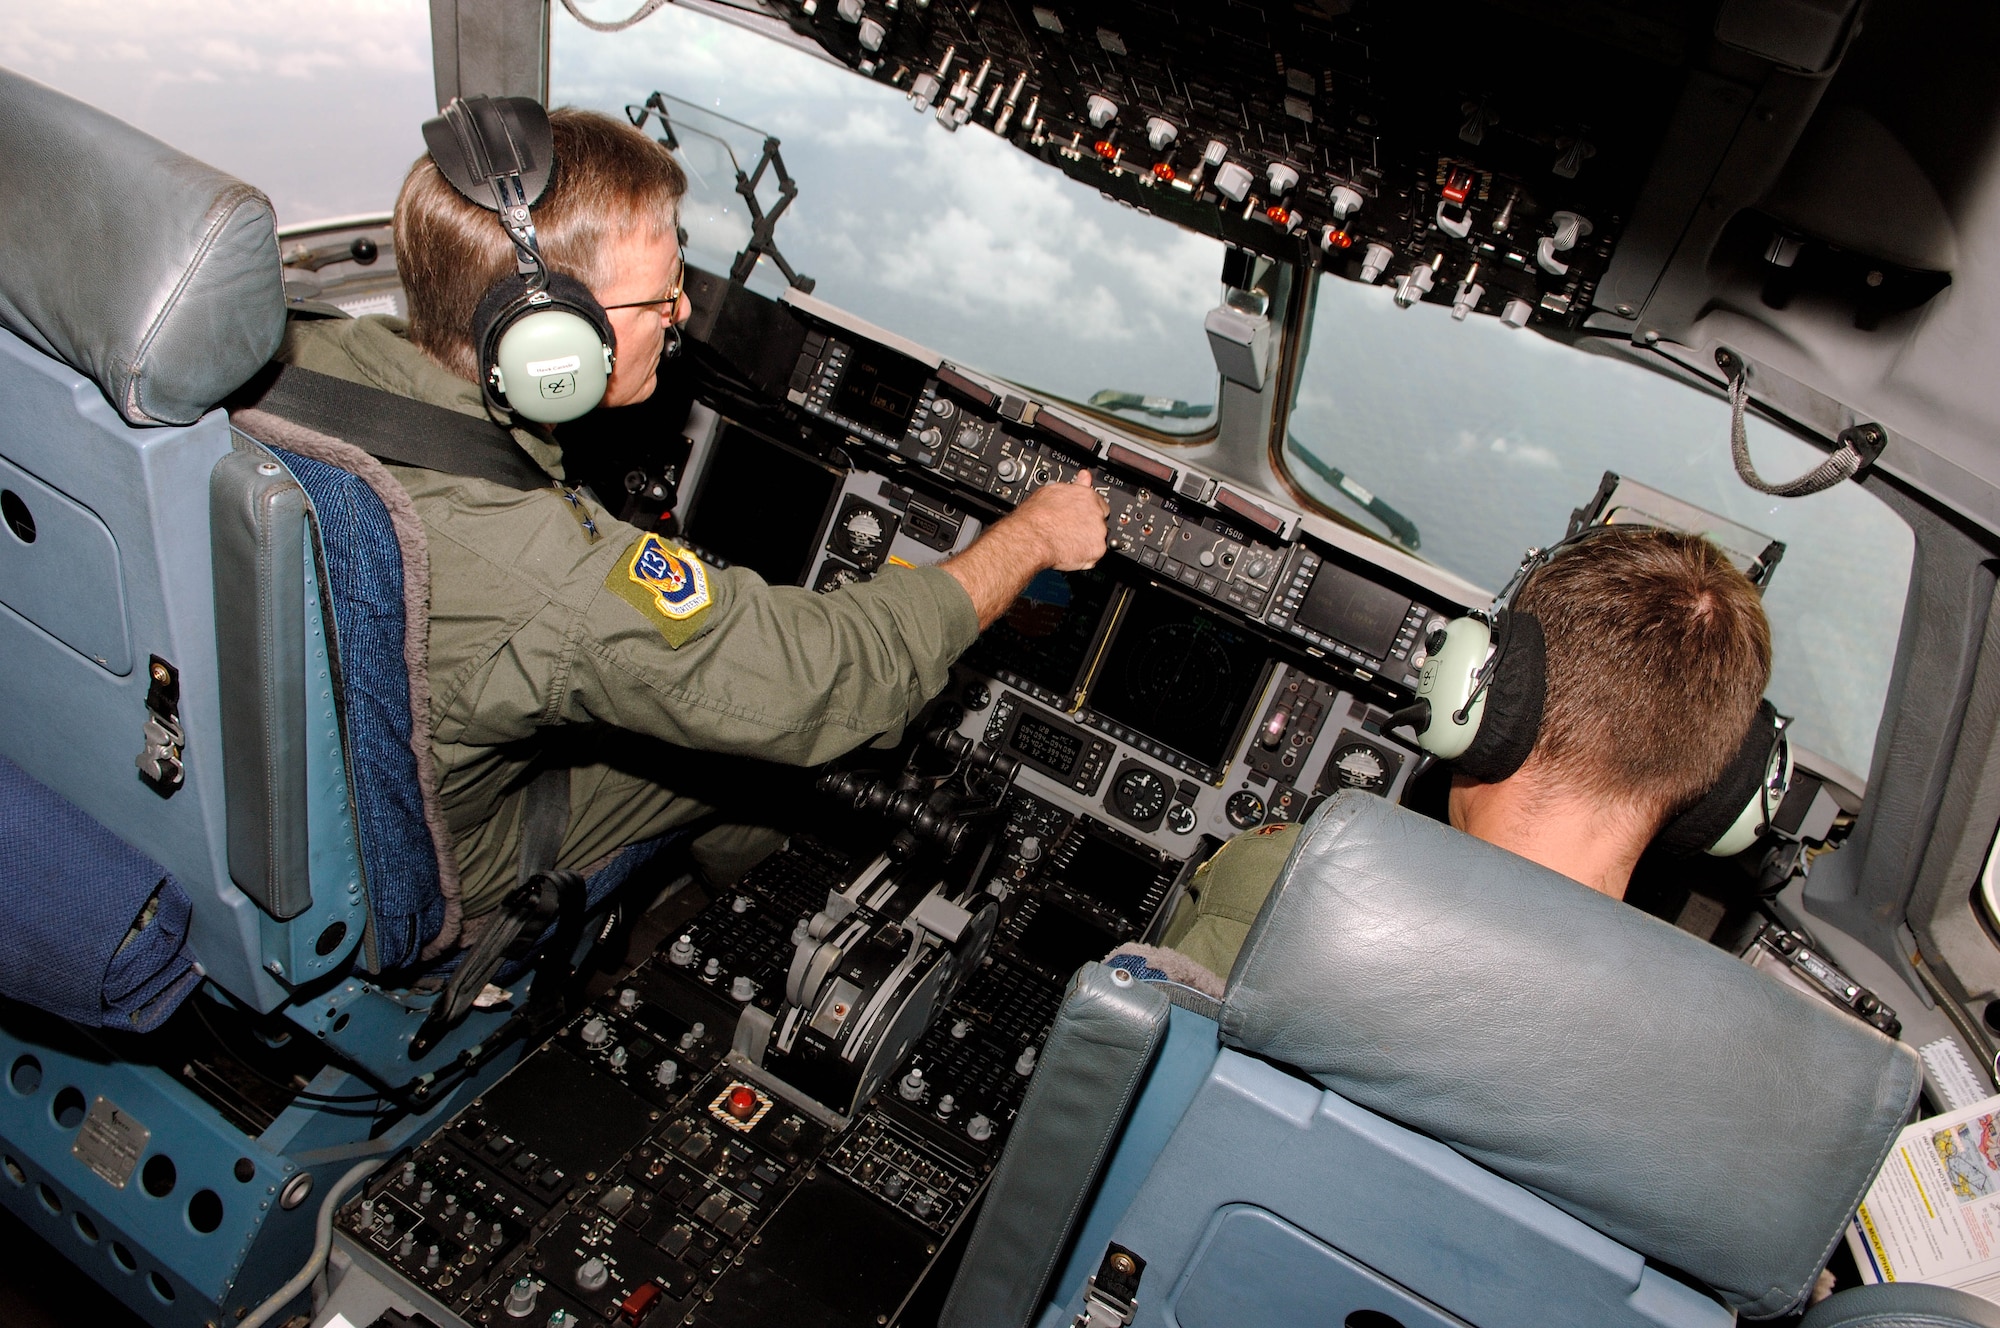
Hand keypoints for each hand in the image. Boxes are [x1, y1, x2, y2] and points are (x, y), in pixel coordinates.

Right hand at [939, 470, 1110, 628]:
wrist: (1031, 538)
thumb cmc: (1035, 516)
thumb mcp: (1052, 491)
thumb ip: (1074, 485)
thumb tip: (1083, 477)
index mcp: (1086, 495)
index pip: (1099, 503)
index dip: (1088, 512)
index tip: (1081, 518)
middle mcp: (1096, 512)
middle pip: (1099, 522)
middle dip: (1087, 527)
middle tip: (1070, 532)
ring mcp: (1098, 532)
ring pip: (1097, 539)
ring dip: (1086, 542)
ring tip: (1067, 542)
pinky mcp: (1096, 550)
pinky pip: (1093, 556)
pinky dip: (1084, 558)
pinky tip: (1069, 552)